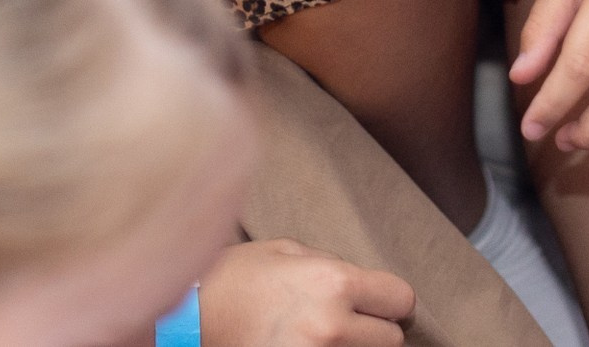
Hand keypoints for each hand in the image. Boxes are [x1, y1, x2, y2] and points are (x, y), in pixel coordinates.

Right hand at [199, 241, 413, 346]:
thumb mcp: (282, 250)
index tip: (380, 303)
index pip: (402, 299)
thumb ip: (327, 261)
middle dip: (373, 328)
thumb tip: (358, 280)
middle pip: (392, 339)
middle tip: (346, 321)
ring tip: (319, 335)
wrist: (187, 322)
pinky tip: (306, 345)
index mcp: (332, 283)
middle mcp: (332, 326)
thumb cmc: (229, 281)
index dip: (391, 299)